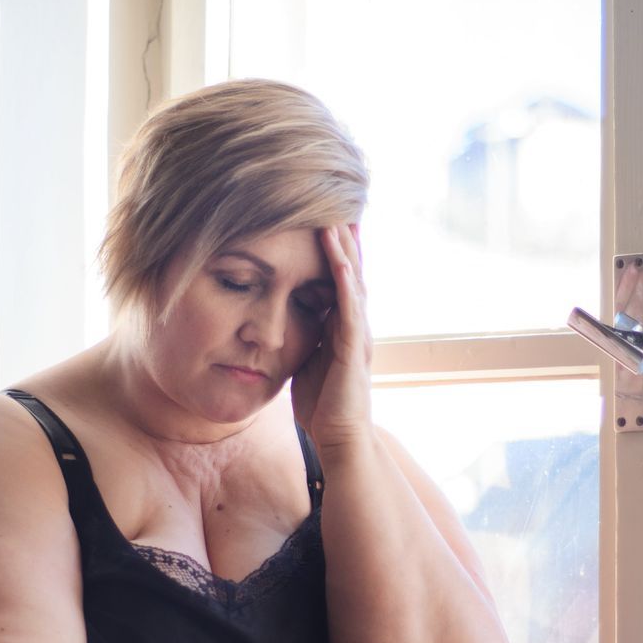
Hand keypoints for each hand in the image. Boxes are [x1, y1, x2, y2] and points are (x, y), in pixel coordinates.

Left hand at [291, 224, 373, 452]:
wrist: (338, 439)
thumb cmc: (321, 407)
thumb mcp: (306, 364)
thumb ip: (304, 341)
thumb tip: (284, 325)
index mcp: (341, 328)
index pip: (338, 280)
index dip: (332, 251)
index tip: (323, 219)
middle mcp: (354, 325)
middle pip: (350, 272)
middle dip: (343, 239)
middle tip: (337, 203)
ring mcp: (357, 334)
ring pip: (353, 281)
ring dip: (344, 249)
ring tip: (336, 218)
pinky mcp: (354, 346)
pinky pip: (350, 305)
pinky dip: (344, 278)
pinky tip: (338, 256)